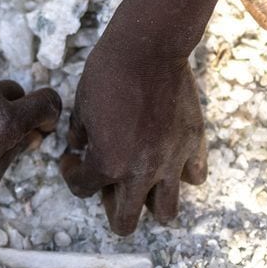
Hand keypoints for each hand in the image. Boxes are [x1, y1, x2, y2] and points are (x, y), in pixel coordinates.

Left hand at [61, 32, 206, 235]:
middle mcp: (141, 171)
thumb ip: (82, 136)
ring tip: (142, 182)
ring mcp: (172, 160)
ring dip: (150, 203)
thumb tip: (82, 147)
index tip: (73, 160)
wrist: (149, 45)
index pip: (82, 190)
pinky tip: (168, 158)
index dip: (72, 174)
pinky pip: (194, 176)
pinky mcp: (193, 144)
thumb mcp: (82, 105)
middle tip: (106, 182)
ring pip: (166, 212)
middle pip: (124, 222)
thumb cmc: (108, 71)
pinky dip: (182, 174)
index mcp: (108, 163)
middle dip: (109, 206)